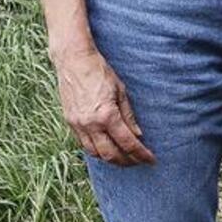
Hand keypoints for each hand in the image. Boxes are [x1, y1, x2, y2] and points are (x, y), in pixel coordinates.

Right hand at [56, 47, 152, 164]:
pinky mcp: (70, 122)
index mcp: (107, 115)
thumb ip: (128, 116)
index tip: (150, 159)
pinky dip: (97, 149)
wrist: (73, 60)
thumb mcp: (120, 91)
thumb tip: (138, 136)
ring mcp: (78, 125)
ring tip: (123, 156)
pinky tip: (106, 146)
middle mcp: (90, 124)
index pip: (128, 143)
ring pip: (95, 153)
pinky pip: (84, 144)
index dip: (141, 154)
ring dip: (110, 158)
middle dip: (126, 161)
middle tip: (138, 161)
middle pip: (110, 154)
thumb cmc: (99, 71)